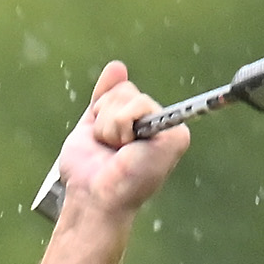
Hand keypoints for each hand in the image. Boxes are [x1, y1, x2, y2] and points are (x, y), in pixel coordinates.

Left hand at [53, 60, 188, 226]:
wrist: (91, 197)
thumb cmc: (88, 173)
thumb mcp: (91, 128)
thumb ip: (104, 99)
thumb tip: (117, 66)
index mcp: (140, 122)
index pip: (120, 92)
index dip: (103, 110)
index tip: (102, 141)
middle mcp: (157, 122)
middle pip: (124, 90)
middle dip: (104, 118)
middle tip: (109, 148)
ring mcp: (169, 128)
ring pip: (129, 97)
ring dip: (110, 126)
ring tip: (116, 150)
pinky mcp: (175, 135)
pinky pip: (139, 106)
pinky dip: (121, 125)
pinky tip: (127, 147)